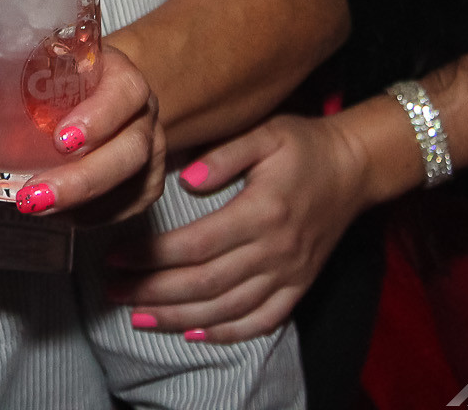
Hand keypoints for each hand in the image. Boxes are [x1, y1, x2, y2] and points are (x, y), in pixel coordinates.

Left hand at [0, 42, 167, 222]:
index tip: (63, 139)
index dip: (101, 117)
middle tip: (36, 195)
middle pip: (130, 150)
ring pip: (132, 183)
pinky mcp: (142, 182)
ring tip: (37, 206)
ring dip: (86, 202)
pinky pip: (129, 206)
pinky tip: (65, 216)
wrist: (88, 86)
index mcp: (115, 74)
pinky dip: (97, 215)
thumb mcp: (0, 67)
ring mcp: (147, 150)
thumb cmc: (43, 75)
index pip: (125, 92)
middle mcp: (139, 113)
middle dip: (84, 179)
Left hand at [107, 113, 374, 341]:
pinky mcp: (299, 286)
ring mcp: (289, 274)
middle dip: (153, 292)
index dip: (152, 256)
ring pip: (227, 309)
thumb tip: (185, 182)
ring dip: (179, 318)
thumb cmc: (302, 145)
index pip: (196, 245)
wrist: (354, 168)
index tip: (115, 257)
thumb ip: (224, 155)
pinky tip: (194, 334)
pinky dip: (227, 333)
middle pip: (205, 284)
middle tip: (113, 292)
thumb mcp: (265, 133)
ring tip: (138, 317)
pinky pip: (262, 321)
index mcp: (262, 212)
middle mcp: (275, 250)